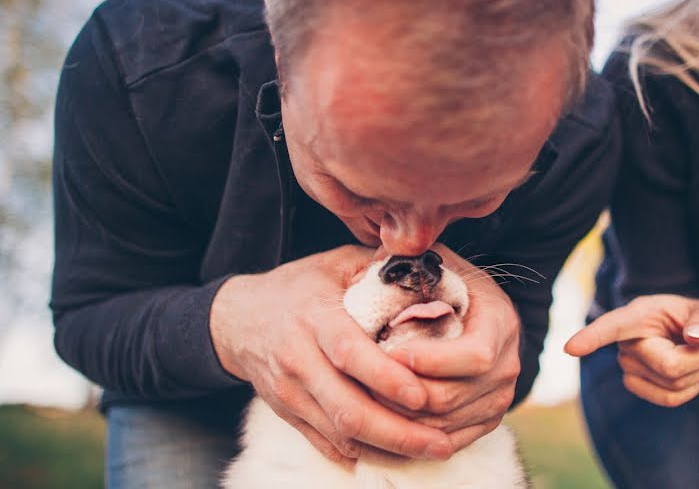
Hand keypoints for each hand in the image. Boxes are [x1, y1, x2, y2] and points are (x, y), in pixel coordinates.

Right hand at [210, 245, 453, 464]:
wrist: (237, 319)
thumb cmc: (297, 287)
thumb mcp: (335, 264)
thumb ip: (378, 268)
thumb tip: (427, 270)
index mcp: (313, 317)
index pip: (349, 353)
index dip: (385, 377)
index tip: (422, 395)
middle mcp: (298, 359)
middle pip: (347, 408)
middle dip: (398, 432)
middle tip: (442, 443)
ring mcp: (290, 392)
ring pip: (340, 433)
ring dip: (388, 449)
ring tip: (432, 450)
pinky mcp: (288, 414)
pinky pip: (326, 444)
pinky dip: (362, 454)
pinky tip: (397, 454)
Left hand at [384, 244, 521, 452]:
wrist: (471, 311)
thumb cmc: (444, 281)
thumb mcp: (434, 261)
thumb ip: (412, 259)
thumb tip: (380, 257)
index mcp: (501, 322)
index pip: (474, 356)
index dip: (432, 360)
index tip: (391, 350)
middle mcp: (508, 364)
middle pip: (455, 397)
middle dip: (406, 393)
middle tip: (363, 383)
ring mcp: (499, 397)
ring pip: (445, 425)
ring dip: (402, 419)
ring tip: (364, 402)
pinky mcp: (486, 420)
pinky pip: (448, 441)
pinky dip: (413, 437)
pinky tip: (380, 422)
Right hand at [565, 294, 698, 406]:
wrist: (687, 336)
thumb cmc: (693, 320)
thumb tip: (698, 338)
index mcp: (637, 315)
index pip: (610, 327)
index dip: (590, 338)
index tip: (570, 348)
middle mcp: (625, 342)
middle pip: (670, 366)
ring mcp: (627, 365)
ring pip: (674, 385)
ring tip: (695, 354)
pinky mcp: (634, 384)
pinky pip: (669, 399)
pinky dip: (690, 389)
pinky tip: (688, 374)